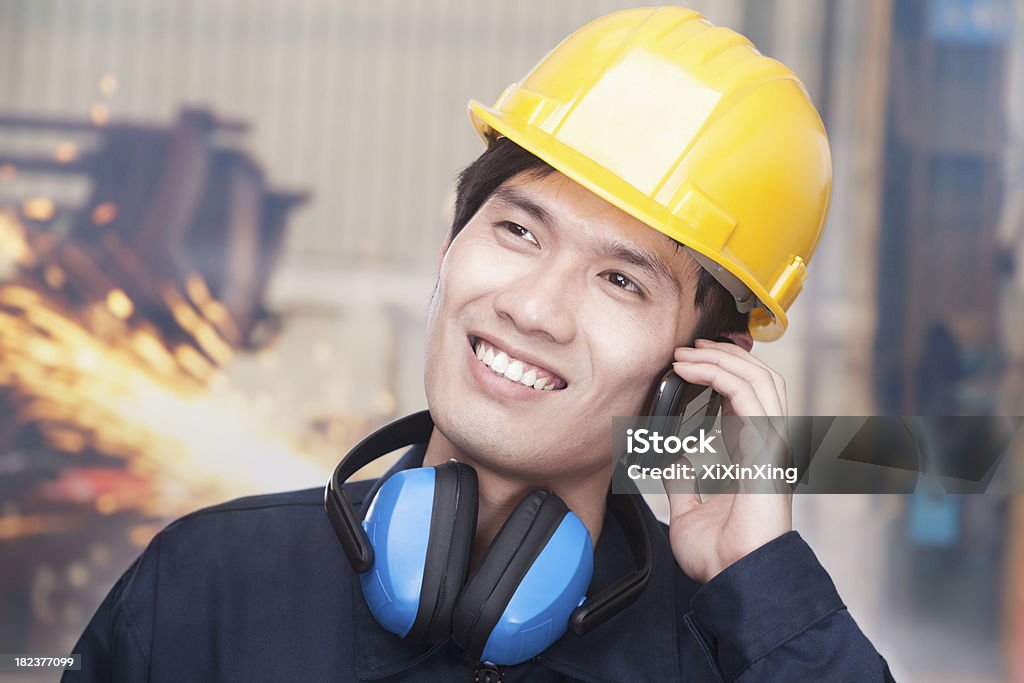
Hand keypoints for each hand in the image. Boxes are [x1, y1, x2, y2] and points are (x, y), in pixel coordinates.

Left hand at [665, 338, 791, 583]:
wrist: (736, 578)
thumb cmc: (721, 555)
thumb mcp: (688, 510)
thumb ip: (684, 482)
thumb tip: (673, 460)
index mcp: (753, 456)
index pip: (748, 397)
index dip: (722, 372)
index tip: (688, 363)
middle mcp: (768, 445)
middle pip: (760, 378)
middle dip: (724, 356)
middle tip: (687, 348)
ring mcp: (773, 444)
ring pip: (761, 378)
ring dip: (721, 359)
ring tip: (686, 353)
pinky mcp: (768, 447)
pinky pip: (750, 395)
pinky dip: (721, 374)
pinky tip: (693, 370)